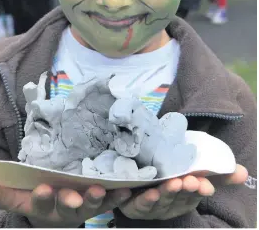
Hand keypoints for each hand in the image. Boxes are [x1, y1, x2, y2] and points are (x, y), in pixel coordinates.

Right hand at [0, 181, 131, 227]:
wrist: (60, 214)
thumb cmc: (38, 199)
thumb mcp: (19, 198)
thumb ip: (0, 192)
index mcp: (43, 205)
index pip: (39, 202)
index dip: (41, 196)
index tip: (43, 188)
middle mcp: (64, 209)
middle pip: (67, 205)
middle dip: (71, 201)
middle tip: (75, 197)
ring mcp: (85, 206)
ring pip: (92, 204)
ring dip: (98, 198)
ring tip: (103, 190)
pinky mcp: (102, 200)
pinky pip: (112, 199)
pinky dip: (121, 194)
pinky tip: (128, 188)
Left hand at [119, 164, 247, 220]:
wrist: (138, 184)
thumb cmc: (171, 178)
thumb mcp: (194, 174)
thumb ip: (216, 172)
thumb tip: (244, 172)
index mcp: (185, 196)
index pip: (195, 193)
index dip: (200, 189)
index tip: (204, 183)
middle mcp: (170, 203)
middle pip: (178, 196)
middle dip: (184, 189)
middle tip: (188, 180)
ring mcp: (152, 205)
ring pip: (159, 199)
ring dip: (164, 193)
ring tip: (169, 184)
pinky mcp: (134, 205)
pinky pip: (135, 203)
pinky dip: (138, 198)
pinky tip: (139, 191)